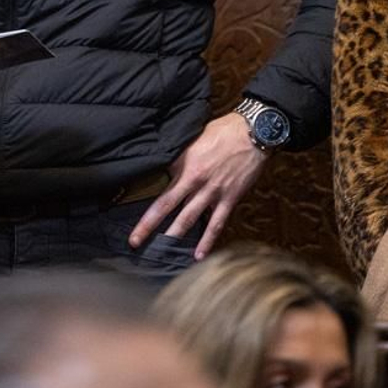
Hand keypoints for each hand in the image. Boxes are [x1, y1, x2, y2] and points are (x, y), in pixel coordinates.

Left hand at [128, 112, 268, 259]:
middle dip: (150, 226)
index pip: (160, 190)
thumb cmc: (222, 132)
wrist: (252, 131)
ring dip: (174, 236)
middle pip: (167, 207)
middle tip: (134, 242)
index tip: (135, 214)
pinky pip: (216, 224)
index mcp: (185, 167)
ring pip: (189, 218)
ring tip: (161, 253)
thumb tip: (166, 170)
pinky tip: (199, 256)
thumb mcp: (193, 140)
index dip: (146, 205)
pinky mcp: (230, 199)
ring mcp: (213, 192)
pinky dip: (208, 241)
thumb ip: (179, 158)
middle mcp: (196, 182)